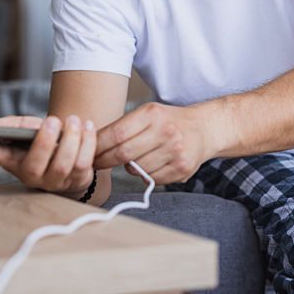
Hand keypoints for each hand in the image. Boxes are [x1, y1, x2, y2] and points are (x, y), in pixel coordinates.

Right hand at [0, 114, 96, 196]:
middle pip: (35, 165)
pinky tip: (87, 126)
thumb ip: (7, 127)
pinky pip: (83, 163)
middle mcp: (33, 176)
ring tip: (73, 120)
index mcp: (16, 162)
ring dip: (70, 139)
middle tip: (51, 120)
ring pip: (63, 164)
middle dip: (44, 142)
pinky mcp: (78, 180)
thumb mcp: (25, 131)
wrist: (72, 156)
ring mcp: (56, 181)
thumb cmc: (44, 141)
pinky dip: (87, 142)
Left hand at [94, 102, 212, 185]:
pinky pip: (151, 179)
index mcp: (152, 114)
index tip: (89, 151)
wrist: (204, 129)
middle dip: (104, 160)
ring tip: (132, 160)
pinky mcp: (181, 168)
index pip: (116, 133)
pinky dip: (144, 175)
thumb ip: (124, 127)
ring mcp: (175, 151)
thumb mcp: (148, 113)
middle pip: (123, 154)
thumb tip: (93, 144)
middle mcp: (165, 131)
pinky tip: (149, 165)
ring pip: (136, 169)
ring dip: (127, 168)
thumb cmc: (168, 121)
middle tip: (95, 163)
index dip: (98, 145)